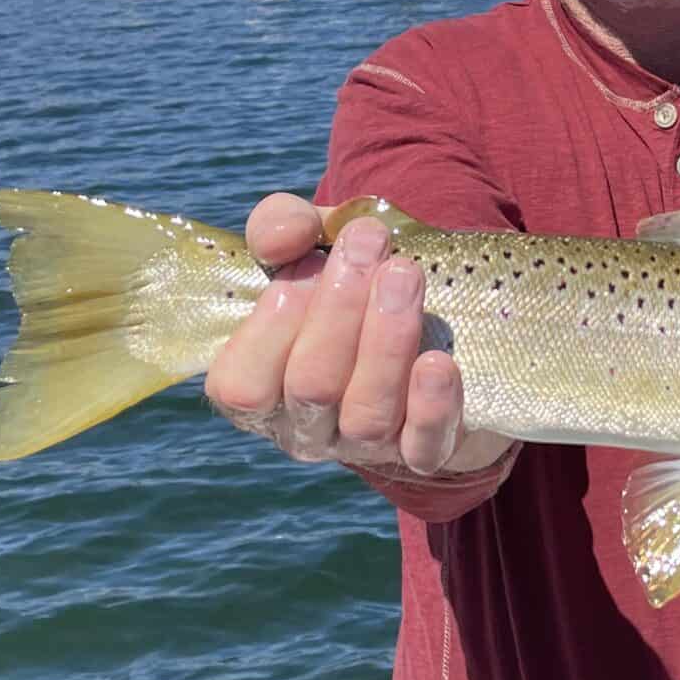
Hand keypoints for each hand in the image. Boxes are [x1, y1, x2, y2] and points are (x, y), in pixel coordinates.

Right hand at [205, 193, 490, 476]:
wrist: (432, 317)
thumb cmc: (348, 282)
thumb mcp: (309, 242)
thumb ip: (280, 227)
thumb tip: (284, 237)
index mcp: (259, 387)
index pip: (242, 385)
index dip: (273, 323)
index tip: (309, 258)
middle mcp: (304, 427)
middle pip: (311, 388)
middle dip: (340, 309)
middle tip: (370, 245)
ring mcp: (363, 447)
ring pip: (366, 416)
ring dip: (386, 340)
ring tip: (404, 275)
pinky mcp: (424, 452)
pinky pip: (423, 447)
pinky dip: (431, 406)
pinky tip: (438, 362)